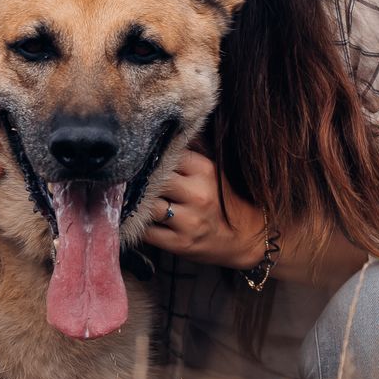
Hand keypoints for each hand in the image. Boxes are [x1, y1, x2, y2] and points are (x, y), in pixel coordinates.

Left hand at [142, 149, 266, 267]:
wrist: (246, 238)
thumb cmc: (224, 201)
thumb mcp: (213, 173)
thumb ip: (190, 153)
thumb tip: (163, 134)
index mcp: (205, 171)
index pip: (167, 156)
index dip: (152, 158)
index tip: (141, 161)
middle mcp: (198, 195)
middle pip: (154, 180)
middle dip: (141, 181)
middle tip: (132, 182)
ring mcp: (189, 221)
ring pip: (148, 206)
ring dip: (138, 204)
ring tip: (135, 201)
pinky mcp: (179, 244)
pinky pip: (146, 232)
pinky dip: (139, 225)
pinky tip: (141, 220)